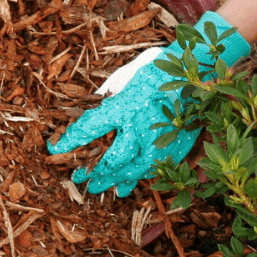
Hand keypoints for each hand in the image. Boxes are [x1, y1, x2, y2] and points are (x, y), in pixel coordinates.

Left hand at [47, 11, 250, 196]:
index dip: (69, 141)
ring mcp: (160, 141)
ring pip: (131, 171)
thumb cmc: (160, 68)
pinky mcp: (176, 148)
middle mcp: (141, 128)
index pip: (88, 128)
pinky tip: (126, 185)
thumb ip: (106, 94)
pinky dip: (137, 178)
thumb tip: (90, 109)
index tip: (56, 148)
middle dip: (92, 172)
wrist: (200, 71)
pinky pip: (152, 170)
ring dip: (113, 181)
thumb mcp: (127, 74)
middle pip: (110, 159)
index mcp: (125, 105)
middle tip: (78, 178)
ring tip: (100, 189)